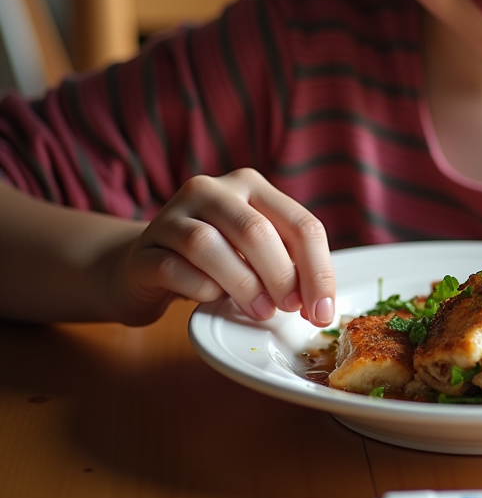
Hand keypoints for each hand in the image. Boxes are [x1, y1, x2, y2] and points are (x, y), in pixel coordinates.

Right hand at [116, 168, 334, 326]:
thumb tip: (319, 303)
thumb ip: (287, 263)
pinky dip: (201, 288)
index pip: (300, 224)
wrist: (144, 266)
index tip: (321, 311)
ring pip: (209, 245)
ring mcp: (172, 215)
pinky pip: (174, 268)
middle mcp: (211, 190)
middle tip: (290, 310)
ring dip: (243, 285)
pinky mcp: (143, 249)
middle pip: (256, 231)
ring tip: (261, 311)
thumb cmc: (214, 262)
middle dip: (282, 277)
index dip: (318, 271)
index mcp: (251, 186)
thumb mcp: (256, 253)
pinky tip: (212, 299)